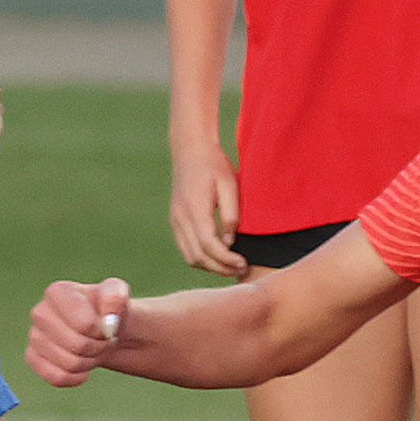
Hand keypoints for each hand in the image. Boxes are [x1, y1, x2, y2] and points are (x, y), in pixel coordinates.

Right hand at [27, 279, 129, 387]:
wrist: (101, 330)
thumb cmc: (107, 310)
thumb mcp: (118, 294)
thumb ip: (115, 297)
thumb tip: (108, 319)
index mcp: (57, 292)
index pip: (84, 324)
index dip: (101, 331)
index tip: (105, 325)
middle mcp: (40, 312)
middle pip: (77, 345)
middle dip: (98, 347)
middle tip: (103, 340)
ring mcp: (34, 336)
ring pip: (68, 364)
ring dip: (89, 362)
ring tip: (93, 350)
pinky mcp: (33, 357)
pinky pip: (57, 378)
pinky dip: (76, 377)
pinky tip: (82, 369)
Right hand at [168, 138, 245, 278]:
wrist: (190, 150)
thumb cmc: (214, 165)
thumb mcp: (230, 185)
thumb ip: (230, 215)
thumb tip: (229, 243)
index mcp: (194, 209)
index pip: (209, 245)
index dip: (226, 260)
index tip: (243, 263)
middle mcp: (181, 218)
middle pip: (198, 256)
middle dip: (220, 268)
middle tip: (241, 270)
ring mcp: (175, 221)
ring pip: (190, 257)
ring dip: (211, 267)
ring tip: (231, 267)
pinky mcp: (175, 222)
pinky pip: (186, 249)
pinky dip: (202, 259)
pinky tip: (218, 258)